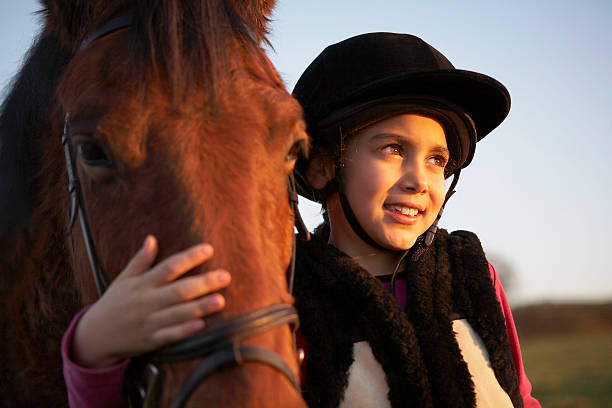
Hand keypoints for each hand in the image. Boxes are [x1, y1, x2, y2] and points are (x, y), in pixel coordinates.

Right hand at [72, 236, 230, 368]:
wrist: (95, 336)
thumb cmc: (114, 303)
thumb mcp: (123, 279)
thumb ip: (140, 260)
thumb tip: (151, 238)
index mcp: (142, 284)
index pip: (169, 267)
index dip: (189, 258)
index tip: (208, 249)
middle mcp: (147, 302)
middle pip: (179, 290)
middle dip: (203, 283)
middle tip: (225, 276)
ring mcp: (150, 322)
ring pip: (178, 313)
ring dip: (200, 307)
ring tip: (221, 300)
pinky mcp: (151, 340)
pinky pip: (170, 335)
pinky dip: (185, 330)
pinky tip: (201, 324)